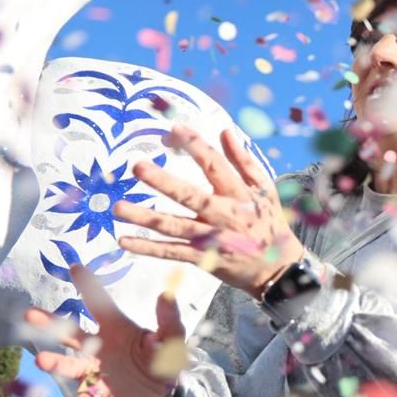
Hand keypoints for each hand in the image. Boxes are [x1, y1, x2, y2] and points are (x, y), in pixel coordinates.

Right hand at [28, 265, 185, 396]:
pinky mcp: (99, 394)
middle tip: (29, 315)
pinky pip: (87, 396)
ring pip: (71, 364)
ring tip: (41, 360)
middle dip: (50, 324)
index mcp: (116, 327)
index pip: (99, 303)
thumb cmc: (165, 360)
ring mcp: (96, 370)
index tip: (75, 267)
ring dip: (56, 362)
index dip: (88, 286)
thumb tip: (166, 295)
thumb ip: (169, 321)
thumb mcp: (172, 340)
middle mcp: (99, 346)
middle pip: (71, 333)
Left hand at [113, 125, 302, 298]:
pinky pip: (171, 253)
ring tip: (118, 206)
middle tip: (138, 167)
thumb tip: (225, 131)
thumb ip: (243, 160)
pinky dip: (148, 248)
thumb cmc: (268, 222)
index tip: (174, 128)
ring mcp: (210, 239)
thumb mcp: (264, 188)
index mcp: (238, 195)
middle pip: (190, 196)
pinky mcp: (202, 259)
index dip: (196, 146)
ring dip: (145, 218)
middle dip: (163, 182)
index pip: (214, 166)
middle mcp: (223, 215)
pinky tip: (124, 240)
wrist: (278, 268)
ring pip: (174, 226)